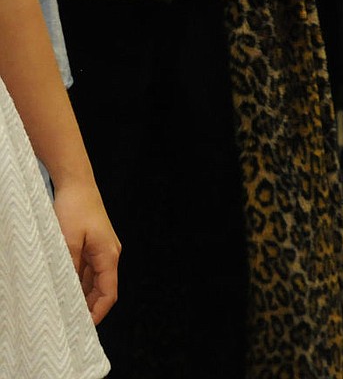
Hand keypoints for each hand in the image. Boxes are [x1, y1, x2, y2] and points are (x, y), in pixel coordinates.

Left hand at [52, 180, 119, 323]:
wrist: (77, 184)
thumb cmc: (75, 209)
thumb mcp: (68, 242)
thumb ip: (70, 268)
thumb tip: (68, 292)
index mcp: (109, 255)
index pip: (109, 293)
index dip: (98, 313)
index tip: (84, 327)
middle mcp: (110, 254)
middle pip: (103, 290)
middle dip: (90, 308)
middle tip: (70, 323)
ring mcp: (102, 249)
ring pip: (94, 281)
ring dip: (82, 295)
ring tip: (65, 309)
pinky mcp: (93, 244)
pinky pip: (88, 270)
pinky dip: (78, 282)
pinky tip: (64, 289)